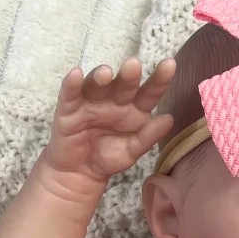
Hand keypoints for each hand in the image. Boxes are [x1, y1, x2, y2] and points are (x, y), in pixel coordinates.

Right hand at [43, 57, 175, 185]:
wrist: (81, 172)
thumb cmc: (109, 157)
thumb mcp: (132, 150)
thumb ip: (148, 136)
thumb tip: (169, 119)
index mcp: (134, 109)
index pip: (149, 92)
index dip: (158, 80)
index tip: (169, 65)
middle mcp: (114, 100)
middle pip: (123, 85)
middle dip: (128, 75)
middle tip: (134, 65)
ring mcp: (91, 102)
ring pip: (96, 85)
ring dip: (99, 76)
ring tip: (105, 73)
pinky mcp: (69, 108)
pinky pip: (70, 94)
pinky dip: (71, 84)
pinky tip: (75, 74)